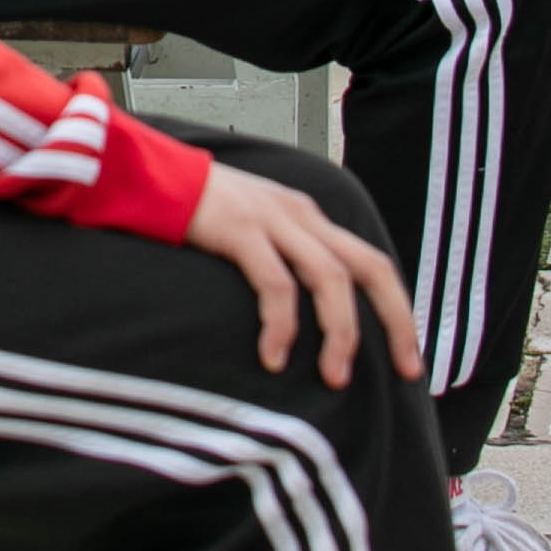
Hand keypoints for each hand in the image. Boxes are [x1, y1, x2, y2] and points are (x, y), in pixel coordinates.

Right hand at [183, 158, 419, 388]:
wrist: (142, 172)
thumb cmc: (192, 211)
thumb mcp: (253, 227)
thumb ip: (281, 256)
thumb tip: (307, 315)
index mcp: (307, 216)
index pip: (371, 262)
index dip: (397, 311)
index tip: (408, 358)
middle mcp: (299, 214)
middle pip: (368, 267)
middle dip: (394, 321)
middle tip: (404, 371)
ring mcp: (270, 219)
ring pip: (330, 278)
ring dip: (341, 332)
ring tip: (333, 377)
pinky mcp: (239, 228)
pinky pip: (276, 284)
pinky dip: (283, 325)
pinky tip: (274, 356)